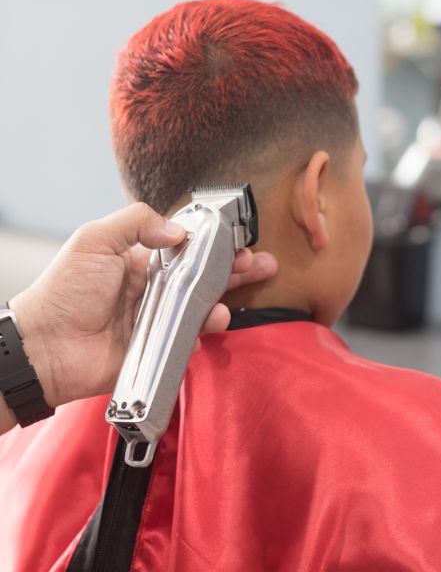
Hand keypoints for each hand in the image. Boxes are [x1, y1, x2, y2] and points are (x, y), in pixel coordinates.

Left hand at [9, 203, 276, 408]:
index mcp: (140, 260)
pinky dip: (203, 335)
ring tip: (233, 300)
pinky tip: (210, 326)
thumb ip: (137, 223)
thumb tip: (179, 231)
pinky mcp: (157, 349)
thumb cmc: (65, 290)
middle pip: (204, 277)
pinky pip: (189, 341)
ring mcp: (156, 320)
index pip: (187, 248)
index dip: (214, 244)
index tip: (238, 238)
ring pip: (201, 309)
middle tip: (262, 264)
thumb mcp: (95, 240)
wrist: (46, 346)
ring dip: (222, 303)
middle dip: (235, 270)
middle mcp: (153, 289)